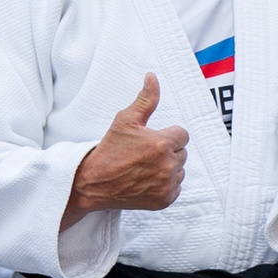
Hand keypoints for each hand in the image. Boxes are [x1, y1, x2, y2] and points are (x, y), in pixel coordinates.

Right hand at [66, 74, 189, 221]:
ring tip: (146, 166)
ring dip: (168, 167)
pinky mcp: (164, 200)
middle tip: (146, 153)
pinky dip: (166, 184)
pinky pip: (176, 187)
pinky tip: (148, 180)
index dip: (167, 135)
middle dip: (168, 150)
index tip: (151, 140)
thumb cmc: (110, 150)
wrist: (95, 183)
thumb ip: (146, 99)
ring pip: (180, 170)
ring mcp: (167, 184)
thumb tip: (152, 77)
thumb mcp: (125, 120)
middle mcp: (167, 165)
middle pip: (182, 152)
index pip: (182, 134)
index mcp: (162, 143)